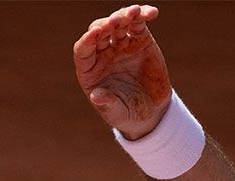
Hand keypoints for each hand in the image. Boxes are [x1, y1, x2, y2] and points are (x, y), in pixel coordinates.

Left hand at [73, 4, 171, 139]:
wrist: (151, 111)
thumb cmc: (127, 114)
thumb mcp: (117, 114)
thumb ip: (107, 104)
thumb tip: (96, 96)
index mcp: (90, 69)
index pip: (83, 50)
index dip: (87, 40)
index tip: (95, 34)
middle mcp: (102, 53)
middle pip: (99, 31)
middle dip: (107, 24)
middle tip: (117, 22)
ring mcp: (121, 44)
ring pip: (119, 22)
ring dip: (125, 15)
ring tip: (135, 12)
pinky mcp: (139, 40)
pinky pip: (138, 23)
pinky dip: (143, 15)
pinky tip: (151, 12)